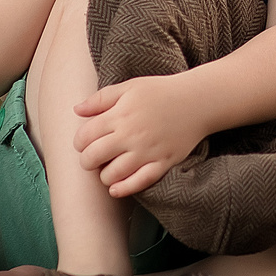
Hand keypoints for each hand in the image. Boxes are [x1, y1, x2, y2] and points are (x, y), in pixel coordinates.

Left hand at [72, 73, 201, 198]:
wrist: (198, 101)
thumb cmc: (161, 92)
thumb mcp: (129, 87)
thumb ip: (101, 99)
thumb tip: (77, 110)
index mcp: (120, 114)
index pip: (85, 136)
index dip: (79, 142)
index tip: (84, 143)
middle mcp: (131, 135)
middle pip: (94, 157)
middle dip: (87, 161)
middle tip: (92, 159)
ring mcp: (147, 151)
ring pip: (113, 174)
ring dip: (104, 176)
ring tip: (107, 170)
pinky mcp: (163, 162)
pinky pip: (140, 182)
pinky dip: (124, 188)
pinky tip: (116, 188)